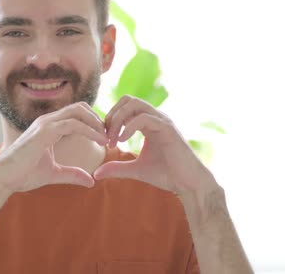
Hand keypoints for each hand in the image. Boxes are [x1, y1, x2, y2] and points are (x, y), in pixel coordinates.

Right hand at [0, 102, 108, 192]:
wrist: (4, 178)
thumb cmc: (23, 175)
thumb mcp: (54, 173)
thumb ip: (72, 174)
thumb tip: (91, 181)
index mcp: (49, 127)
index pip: (76, 114)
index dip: (93, 123)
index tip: (105, 138)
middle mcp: (47, 121)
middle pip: (80, 107)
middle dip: (98, 119)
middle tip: (109, 136)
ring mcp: (45, 123)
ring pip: (78, 111)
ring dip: (96, 123)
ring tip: (107, 139)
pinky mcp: (44, 131)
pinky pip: (73, 124)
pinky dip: (89, 130)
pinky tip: (100, 142)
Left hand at [93, 95, 216, 194]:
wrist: (189, 184)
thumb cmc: (166, 175)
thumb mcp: (135, 170)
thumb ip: (116, 168)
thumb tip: (95, 173)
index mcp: (148, 123)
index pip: (124, 107)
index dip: (110, 120)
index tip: (104, 139)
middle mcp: (155, 117)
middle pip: (127, 100)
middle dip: (112, 116)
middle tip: (106, 136)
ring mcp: (162, 121)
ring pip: (134, 104)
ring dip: (118, 119)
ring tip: (114, 139)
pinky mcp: (167, 128)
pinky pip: (144, 118)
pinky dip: (129, 127)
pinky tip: (122, 141)